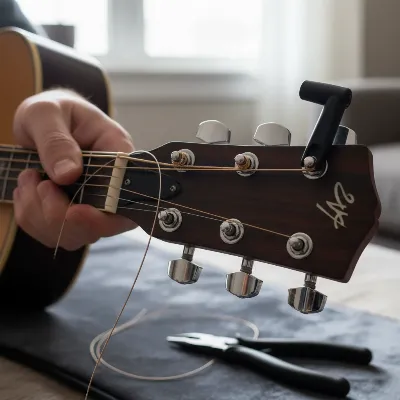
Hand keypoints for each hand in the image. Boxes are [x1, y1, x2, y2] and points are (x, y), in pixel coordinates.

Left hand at [12, 89, 136, 250]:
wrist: (44, 121)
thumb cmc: (52, 111)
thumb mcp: (46, 113)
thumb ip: (56, 140)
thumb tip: (69, 173)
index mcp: (118, 155)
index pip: (127, 197)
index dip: (103, 215)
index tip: (73, 211)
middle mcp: (112, 184)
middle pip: (102, 225)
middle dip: (61, 217)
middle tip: (37, 184)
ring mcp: (94, 201)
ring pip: (76, 234)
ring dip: (40, 216)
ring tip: (28, 179)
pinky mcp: (74, 212)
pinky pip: (54, 233)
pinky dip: (32, 218)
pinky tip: (27, 191)